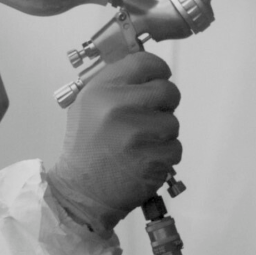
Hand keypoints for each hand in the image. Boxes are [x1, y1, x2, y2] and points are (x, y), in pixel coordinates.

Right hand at [47, 52, 181, 233]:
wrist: (80, 191)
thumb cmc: (86, 145)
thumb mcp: (88, 104)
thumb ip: (116, 83)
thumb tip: (148, 69)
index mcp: (102, 90)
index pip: (145, 63)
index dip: (158, 70)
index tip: (157, 80)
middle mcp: (119, 107)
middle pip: (168, 90)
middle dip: (165, 104)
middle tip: (152, 116)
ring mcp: (138, 135)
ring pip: (174, 122)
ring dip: (163, 133)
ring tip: (141, 144)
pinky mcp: (154, 159)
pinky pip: (175, 147)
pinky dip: (165, 155)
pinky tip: (144, 160)